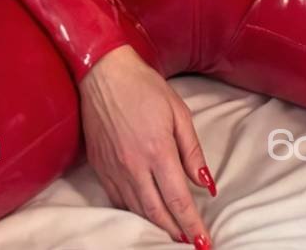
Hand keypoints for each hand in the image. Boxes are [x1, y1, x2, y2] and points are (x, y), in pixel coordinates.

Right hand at [78, 45, 214, 246]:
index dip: (193, 225)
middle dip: (176, 231)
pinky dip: (133, 212)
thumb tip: (205, 182)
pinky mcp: (100, 167)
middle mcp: (134, 165)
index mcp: (158, 150)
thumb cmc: (143, 86)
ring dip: (156, 225)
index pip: (179, 199)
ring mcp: (114, 168)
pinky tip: (143, 213)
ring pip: (137, 210)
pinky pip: (117, 199)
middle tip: (190, 241)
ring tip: (171, 233)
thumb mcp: (178, 111)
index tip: (204, 241)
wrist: (103, 72)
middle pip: (158, 212)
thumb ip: (192, 150)